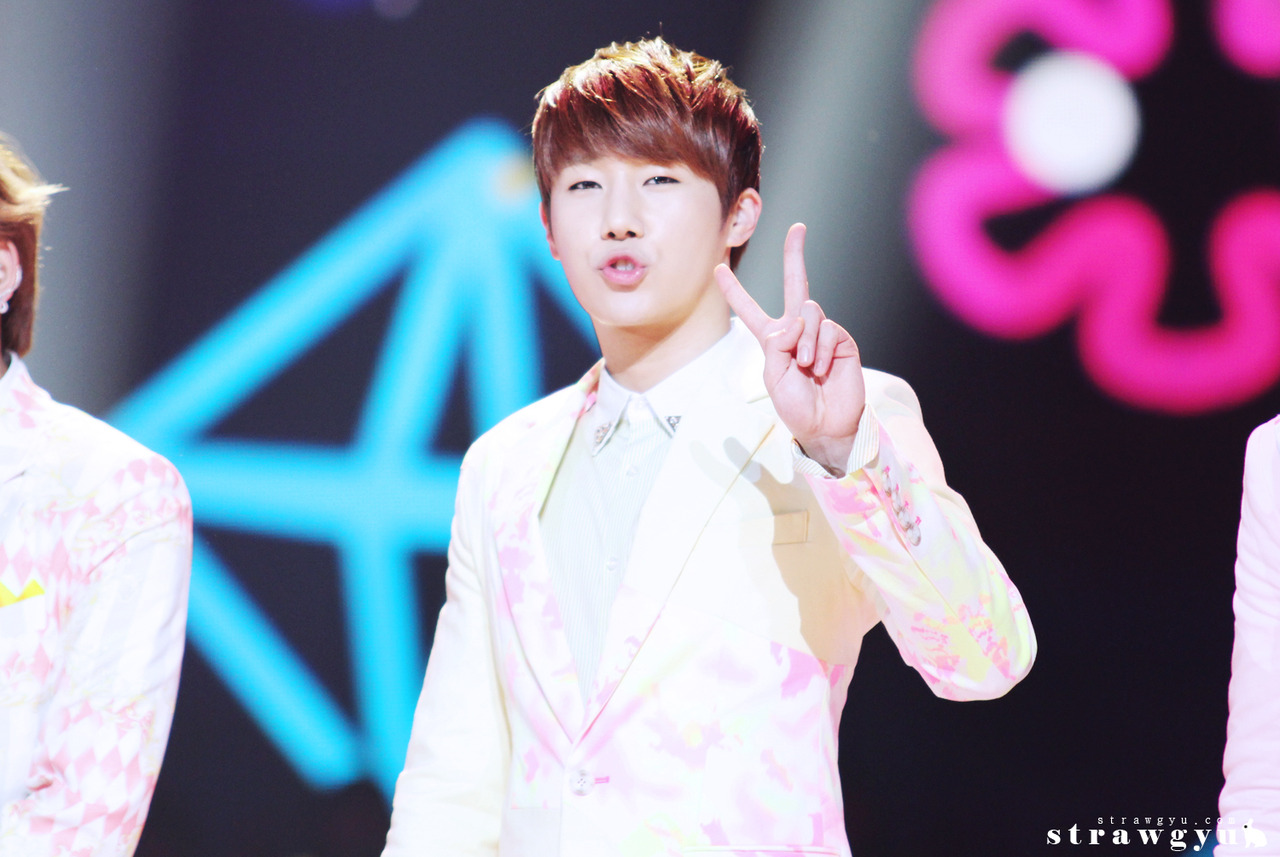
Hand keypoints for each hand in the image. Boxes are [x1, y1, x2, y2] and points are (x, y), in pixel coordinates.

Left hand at [715, 223, 865, 475]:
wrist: (826, 424)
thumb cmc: (796, 406)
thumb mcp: (772, 376)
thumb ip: (777, 344)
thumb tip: (796, 320)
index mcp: (773, 340)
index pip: (750, 310)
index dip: (734, 290)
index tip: (718, 268)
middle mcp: (797, 330)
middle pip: (796, 284)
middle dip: (795, 255)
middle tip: (797, 228)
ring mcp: (820, 333)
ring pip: (809, 311)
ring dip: (804, 341)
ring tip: (806, 366)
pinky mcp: (841, 339)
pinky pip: (827, 329)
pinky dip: (820, 350)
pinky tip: (821, 369)